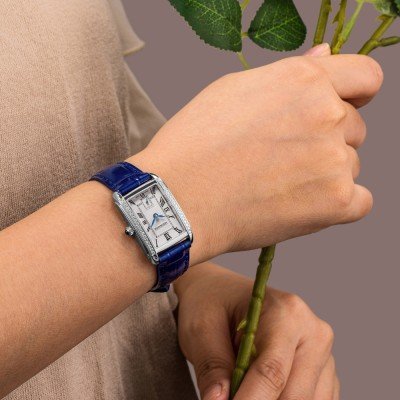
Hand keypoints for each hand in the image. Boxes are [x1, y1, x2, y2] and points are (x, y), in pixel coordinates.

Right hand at [130, 53, 382, 264]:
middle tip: (281, 157)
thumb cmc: (195, 146)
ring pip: (350, 164)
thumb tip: (325, 57)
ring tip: (276, 185)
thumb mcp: (233, 91)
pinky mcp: (336, 202)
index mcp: (303, 82)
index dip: (356, 92)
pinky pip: (359, 201)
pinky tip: (300, 205)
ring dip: (324, 173)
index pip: (365, 77)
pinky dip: (335, 205)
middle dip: (325, 139)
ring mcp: (334, 160)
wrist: (178, 199)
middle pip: (353, 126)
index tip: (346, 105)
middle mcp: (326, 115)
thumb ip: (289, 74)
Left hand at [175, 264, 338, 399]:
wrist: (222, 292)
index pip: (273, 372)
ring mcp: (323, 355)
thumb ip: (212, 367)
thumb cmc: (213, 303)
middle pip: (294, 396)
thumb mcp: (201, 328)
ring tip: (241, 388)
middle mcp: (314, 333)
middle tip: (226, 399)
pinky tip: (259, 390)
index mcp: (287, 313)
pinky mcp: (323, 374)